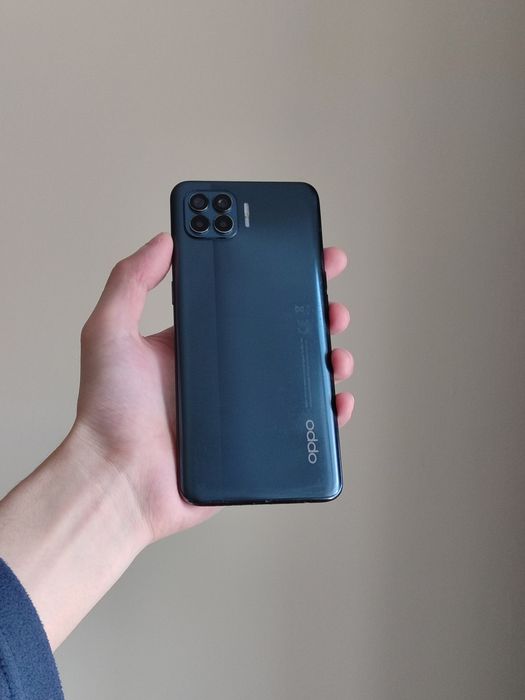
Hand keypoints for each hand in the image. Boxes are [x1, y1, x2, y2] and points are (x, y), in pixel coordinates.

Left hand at [74, 233, 353, 543]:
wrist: (120, 482)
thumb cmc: (108, 415)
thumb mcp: (109, 333)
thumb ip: (129, 282)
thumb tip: (162, 241)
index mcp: (195, 344)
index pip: (242, 300)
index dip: (270, 276)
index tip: (294, 253)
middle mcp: (223, 373)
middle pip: (280, 333)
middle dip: (312, 311)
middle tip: (328, 296)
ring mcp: (242, 407)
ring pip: (298, 375)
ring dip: (326, 356)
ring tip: (335, 348)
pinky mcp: (255, 443)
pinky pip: (302, 422)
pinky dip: (327, 409)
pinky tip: (336, 397)